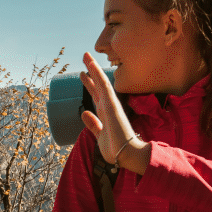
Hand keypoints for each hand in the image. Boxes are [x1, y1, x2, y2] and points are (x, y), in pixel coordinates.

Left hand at [79, 53, 148, 173]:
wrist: (127, 155)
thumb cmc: (116, 149)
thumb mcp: (99, 135)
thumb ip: (93, 124)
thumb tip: (84, 113)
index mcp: (106, 114)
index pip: (96, 96)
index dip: (90, 84)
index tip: (83, 74)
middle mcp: (108, 107)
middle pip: (97, 86)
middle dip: (91, 73)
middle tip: (85, 59)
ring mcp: (111, 105)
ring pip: (101, 82)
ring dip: (93, 69)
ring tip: (86, 56)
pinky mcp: (112, 105)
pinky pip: (104, 87)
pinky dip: (98, 76)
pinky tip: (91, 66)